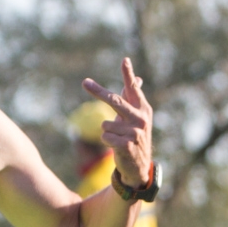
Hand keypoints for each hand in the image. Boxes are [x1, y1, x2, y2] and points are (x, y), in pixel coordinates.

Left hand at [82, 57, 153, 187]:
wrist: (139, 166)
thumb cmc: (134, 136)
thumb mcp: (136, 116)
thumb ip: (134, 97)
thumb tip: (138, 78)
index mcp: (143, 108)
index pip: (133, 88)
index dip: (128, 74)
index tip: (124, 60)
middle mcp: (141, 118)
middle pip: (115, 100)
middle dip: (98, 91)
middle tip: (84, 82)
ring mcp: (135, 132)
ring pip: (105, 124)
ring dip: (107, 131)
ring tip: (118, 138)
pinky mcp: (127, 145)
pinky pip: (105, 136)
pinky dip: (106, 141)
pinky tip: (116, 146)